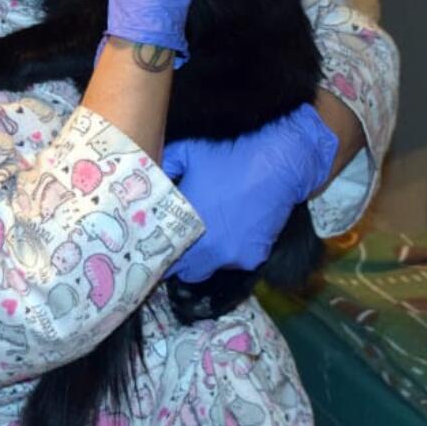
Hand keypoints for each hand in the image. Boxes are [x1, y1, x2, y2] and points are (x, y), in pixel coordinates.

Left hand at [163, 104, 337, 282]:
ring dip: (206, 258)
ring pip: (209, 269)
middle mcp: (205, 248)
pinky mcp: (252, 259)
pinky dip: (232, 252)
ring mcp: (230, 258)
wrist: (276, 166)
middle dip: (180, 260)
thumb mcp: (187, 153)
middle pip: (184, 272)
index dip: (159, 252)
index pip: (161, 255)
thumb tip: (150, 179)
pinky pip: (235, 263)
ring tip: (210, 236)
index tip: (159, 246)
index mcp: (185, 225)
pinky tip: (236, 231)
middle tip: (182, 244)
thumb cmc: (229, 158)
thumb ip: (164, 169)